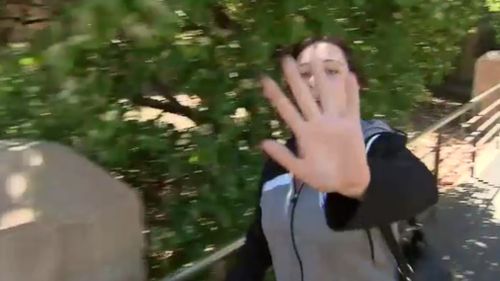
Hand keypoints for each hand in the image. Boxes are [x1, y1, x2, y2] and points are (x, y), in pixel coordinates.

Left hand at [260, 56, 369, 197]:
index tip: (263, 79)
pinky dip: (351, 92)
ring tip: (315, 57)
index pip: (286, 109)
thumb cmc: (323, 178)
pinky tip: (349, 75)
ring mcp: (335, 122)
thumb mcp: (301, 170)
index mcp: (304, 133)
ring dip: (321, 77)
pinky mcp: (352, 125)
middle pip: (304, 95)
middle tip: (285, 58)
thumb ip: (284, 157)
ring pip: (326, 94)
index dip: (275, 95)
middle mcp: (317, 122)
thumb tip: (263, 143)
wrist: (348, 184)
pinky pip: (352, 105)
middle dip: (295, 78)